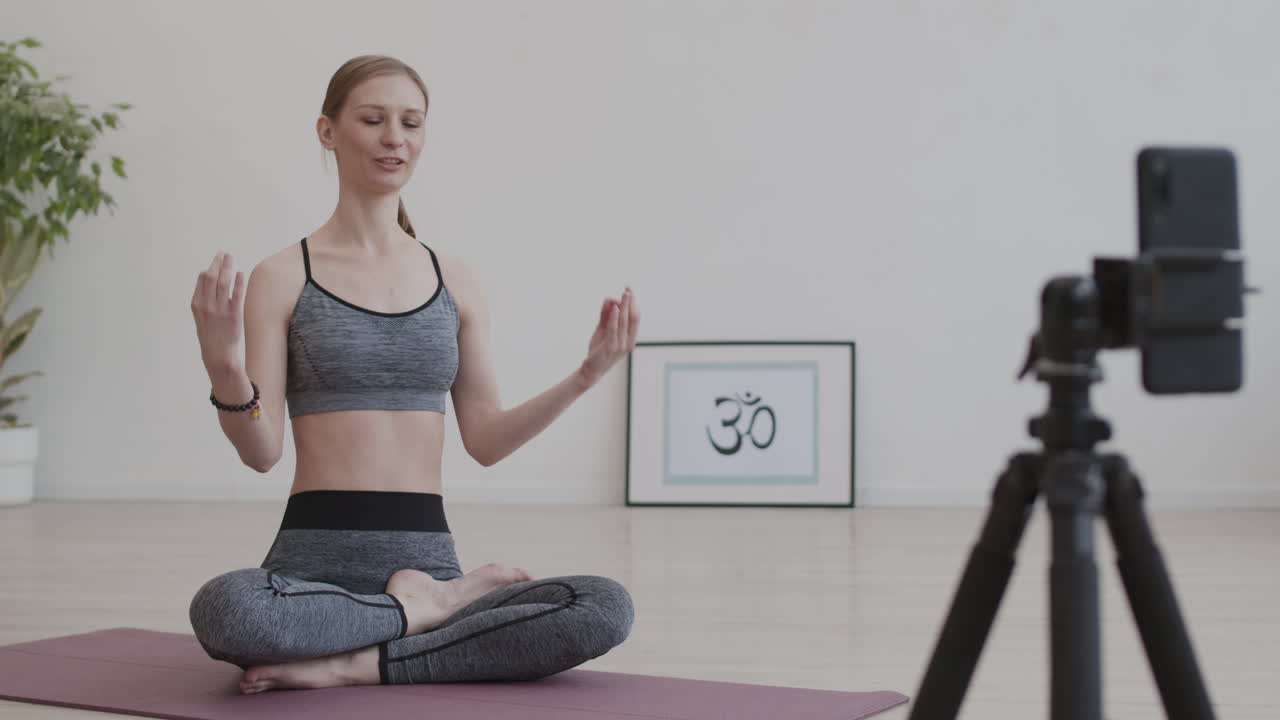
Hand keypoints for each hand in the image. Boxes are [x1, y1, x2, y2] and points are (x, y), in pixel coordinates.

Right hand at [190, 251, 246, 372]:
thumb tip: (208, 277)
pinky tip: (240, 273)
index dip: (210, 267)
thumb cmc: (210, 334)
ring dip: (228, 267)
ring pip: (223, 282)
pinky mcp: (233, 315)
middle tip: (224, 253)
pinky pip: (236, 294)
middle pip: (212, 277)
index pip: (202, 279)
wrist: (218, 354)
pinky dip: (238, 282)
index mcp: (197, 304)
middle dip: (218, 262)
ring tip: (232, 258)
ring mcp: (220, 310)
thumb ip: (203, 298)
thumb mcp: (200, 316)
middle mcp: (207, 305)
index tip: (217, 260)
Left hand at [579, 287, 639, 386]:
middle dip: (630, 302)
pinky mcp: (610, 347)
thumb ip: (605, 316)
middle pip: (632, 318)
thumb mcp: (602, 331)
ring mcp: (620, 346)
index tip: (629, 291)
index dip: (633, 304)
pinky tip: (615, 308)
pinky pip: (614, 330)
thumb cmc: (598, 351)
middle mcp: (628, 342)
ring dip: (624, 306)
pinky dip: (614, 318)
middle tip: (628, 289)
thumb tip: (609, 299)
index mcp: (630, 339)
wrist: (591, 370)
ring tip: (624, 294)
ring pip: (625, 322)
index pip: (635, 318)